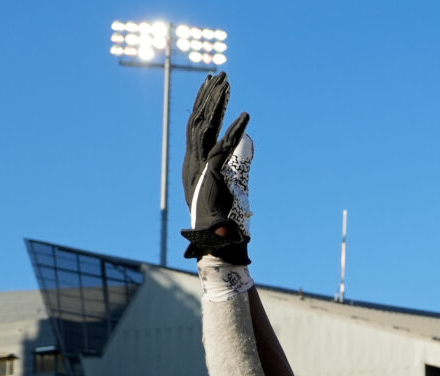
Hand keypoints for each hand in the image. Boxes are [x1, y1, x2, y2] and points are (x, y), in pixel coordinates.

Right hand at [180, 72, 252, 263]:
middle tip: (220, 74)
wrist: (211, 235)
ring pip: (206, 125)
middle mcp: (192, 158)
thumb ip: (225, 169)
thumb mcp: (222, 186)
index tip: (212, 86)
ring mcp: (200, 163)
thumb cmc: (218, 215)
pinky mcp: (212, 171)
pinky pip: (225, 144)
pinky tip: (247, 115)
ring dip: (218, 103)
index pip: (196, 125)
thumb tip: (234, 159)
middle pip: (198, 118)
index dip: (203, 104)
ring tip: (228, 84)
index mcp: (193, 160)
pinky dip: (236, 129)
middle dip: (208, 94)